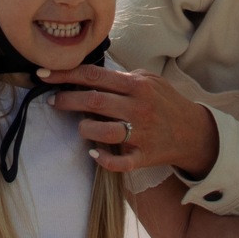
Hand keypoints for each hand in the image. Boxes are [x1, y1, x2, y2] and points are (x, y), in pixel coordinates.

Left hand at [40, 63, 220, 177]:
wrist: (193, 132)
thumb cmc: (166, 103)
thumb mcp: (151, 80)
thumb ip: (123, 76)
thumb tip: (89, 75)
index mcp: (137, 86)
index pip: (94, 76)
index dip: (65, 75)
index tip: (44, 75)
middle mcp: (138, 108)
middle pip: (94, 101)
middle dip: (67, 100)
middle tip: (55, 101)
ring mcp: (142, 134)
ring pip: (104, 131)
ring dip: (85, 128)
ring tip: (81, 126)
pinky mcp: (144, 156)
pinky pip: (120, 162)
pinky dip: (104, 160)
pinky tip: (94, 154)